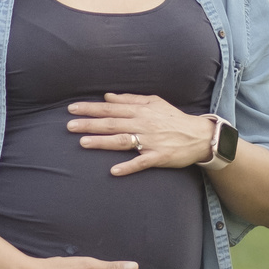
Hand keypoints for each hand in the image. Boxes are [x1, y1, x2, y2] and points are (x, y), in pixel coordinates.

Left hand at [66, 92, 213, 176]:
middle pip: (112, 123)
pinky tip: (113, 170)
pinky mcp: (158, 157)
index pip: (110, 108)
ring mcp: (150, 141)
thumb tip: (107, 97)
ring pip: (122, 141)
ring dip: (102, 142)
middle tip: (69, 125)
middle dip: (90, 124)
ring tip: (83, 143)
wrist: (199, 136)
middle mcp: (143, 124)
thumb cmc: (173, 118)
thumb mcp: (153, 102)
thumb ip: (130, 99)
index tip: (72, 108)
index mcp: (140, 110)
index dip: (91, 108)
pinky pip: (141, 162)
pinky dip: (128, 166)